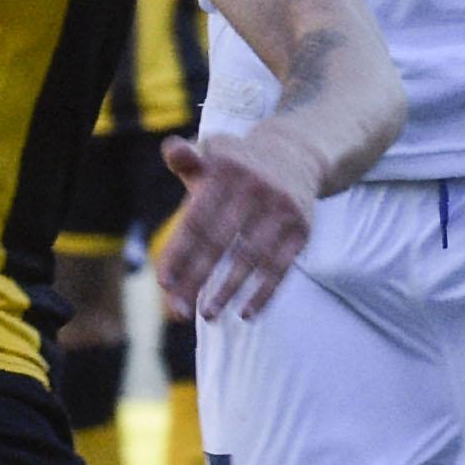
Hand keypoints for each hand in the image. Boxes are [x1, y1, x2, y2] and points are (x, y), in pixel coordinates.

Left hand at [153, 131, 320, 322]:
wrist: (296, 154)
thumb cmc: (238, 165)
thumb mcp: (213, 154)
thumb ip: (187, 159)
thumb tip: (172, 150)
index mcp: (225, 171)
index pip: (196, 219)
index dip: (179, 252)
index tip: (163, 283)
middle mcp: (255, 188)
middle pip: (219, 242)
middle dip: (197, 278)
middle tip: (178, 309)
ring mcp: (281, 208)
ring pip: (250, 258)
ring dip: (228, 290)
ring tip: (208, 315)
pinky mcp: (302, 228)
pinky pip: (281, 266)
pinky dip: (264, 292)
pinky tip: (247, 313)